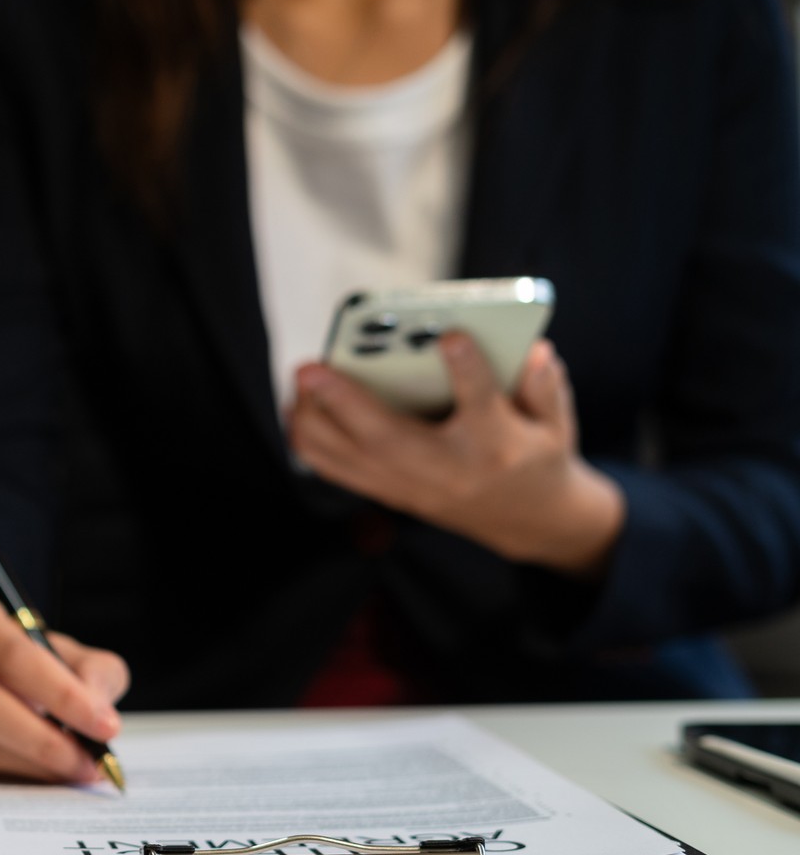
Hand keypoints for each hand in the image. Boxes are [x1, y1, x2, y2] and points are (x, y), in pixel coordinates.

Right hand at [0, 588, 128, 782]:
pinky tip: (38, 773)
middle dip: (46, 741)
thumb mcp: (44, 642)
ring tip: (74, 769)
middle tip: (90, 762)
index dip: (63, 694)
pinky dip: (9, 774)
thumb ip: (88, 667)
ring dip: (31, 764)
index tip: (106, 726)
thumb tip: (100, 707)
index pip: (13, 655)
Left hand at [286, 333, 624, 575]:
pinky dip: (311, 443)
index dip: (467, 372)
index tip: (451, 335)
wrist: (526, 519)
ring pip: (352, 459)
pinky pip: (340, 472)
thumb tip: (534, 351)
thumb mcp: (556, 422)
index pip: (481, 406)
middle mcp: (448, 470)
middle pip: (389, 439)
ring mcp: (414, 487)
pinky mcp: (392, 494)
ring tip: (298, 381)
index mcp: (497, 446)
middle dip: (345, 402)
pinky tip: (297, 410)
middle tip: (311, 366)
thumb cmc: (536, 454)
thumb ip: (545, 386)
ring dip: (314, 421)